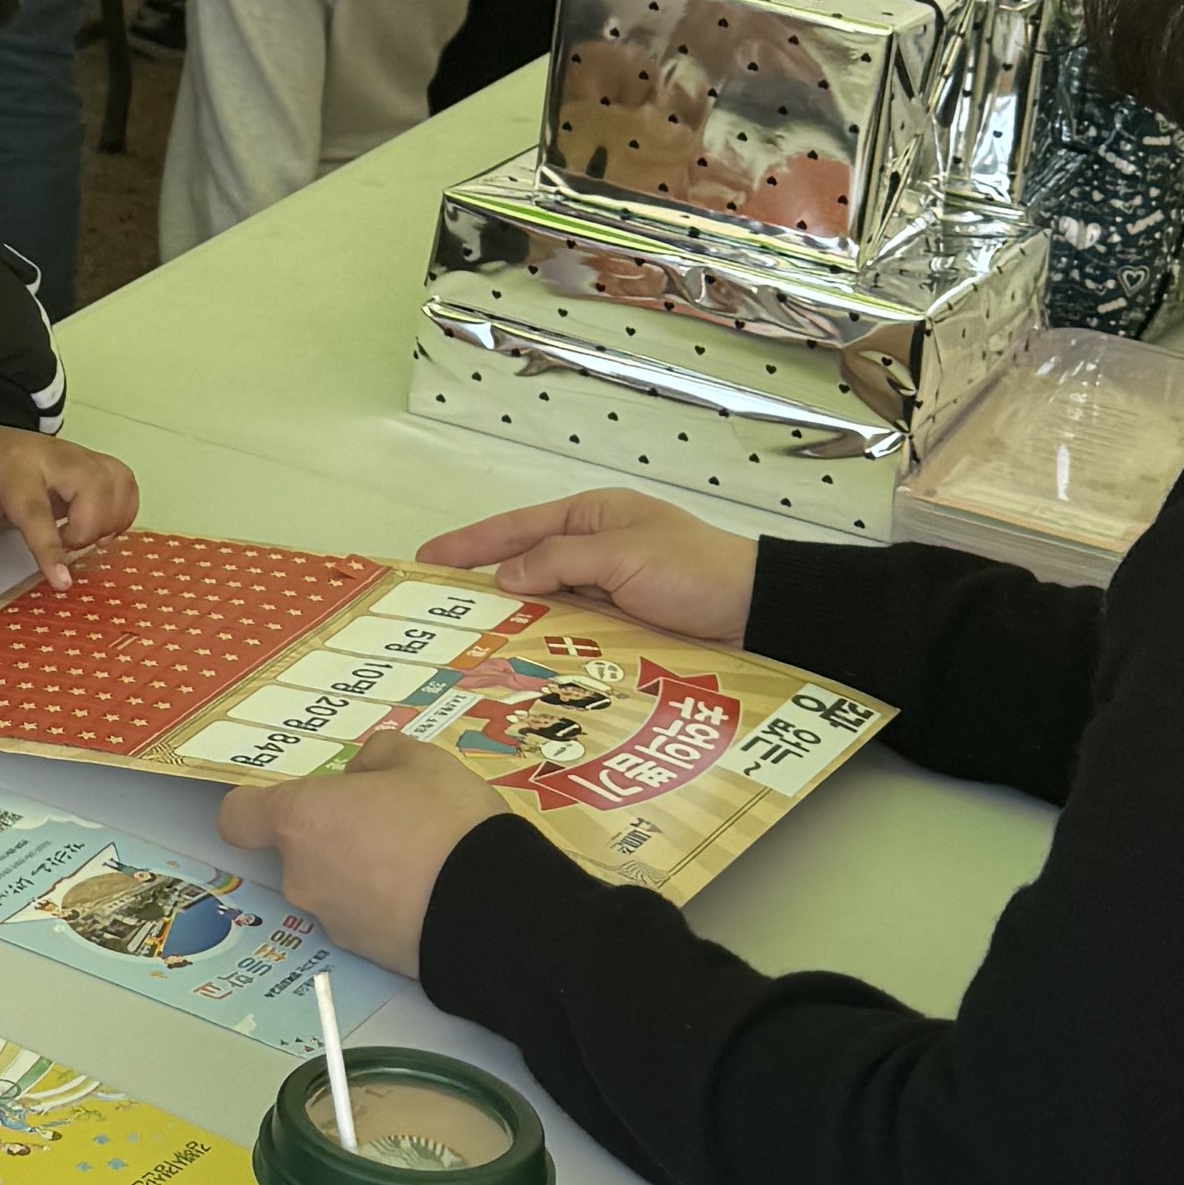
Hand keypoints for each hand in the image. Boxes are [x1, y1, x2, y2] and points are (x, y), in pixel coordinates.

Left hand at [0, 425, 140, 585]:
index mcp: (12, 467)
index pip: (36, 509)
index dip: (51, 548)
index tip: (62, 581)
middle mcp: (53, 455)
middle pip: (94, 488)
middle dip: (86, 531)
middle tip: (63, 543)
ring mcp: (79, 455)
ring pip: (118, 484)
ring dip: (107, 522)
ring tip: (77, 534)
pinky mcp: (96, 462)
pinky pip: (126, 485)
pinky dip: (121, 512)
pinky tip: (97, 524)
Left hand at [211, 735, 488, 977]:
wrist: (493, 912)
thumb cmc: (446, 823)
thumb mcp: (421, 760)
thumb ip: (378, 756)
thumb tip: (361, 775)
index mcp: (302, 820)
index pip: (238, 818)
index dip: (255, 808)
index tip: (285, 801)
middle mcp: (303, 876)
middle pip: (296, 851)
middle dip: (333, 834)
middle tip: (387, 818)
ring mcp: (333, 921)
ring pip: (332, 884)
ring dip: (360, 870)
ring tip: (419, 855)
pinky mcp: (365, 954)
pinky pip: (362, 916)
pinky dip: (382, 903)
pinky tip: (428, 889)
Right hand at [416, 485, 752, 634]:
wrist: (757, 612)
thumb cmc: (697, 570)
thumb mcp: (624, 555)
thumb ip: (561, 561)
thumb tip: (506, 576)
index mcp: (592, 517)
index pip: (517, 529)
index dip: (470, 544)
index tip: (426, 560)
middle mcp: (593, 550)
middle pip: (526, 568)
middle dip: (484, 589)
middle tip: (436, 617)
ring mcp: (606, 590)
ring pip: (546, 606)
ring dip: (514, 624)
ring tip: (468, 648)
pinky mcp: (621, 626)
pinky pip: (572, 633)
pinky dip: (547, 646)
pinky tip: (523, 667)